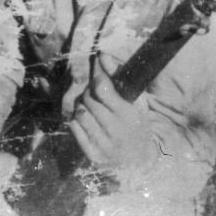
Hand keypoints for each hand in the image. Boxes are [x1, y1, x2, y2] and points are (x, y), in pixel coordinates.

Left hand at [69, 54, 155, 172]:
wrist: (141, 160)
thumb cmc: (137, 123)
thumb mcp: (134, 99)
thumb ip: (117, 75)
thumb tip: (102, 54)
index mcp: (129, 115)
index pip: (101, 88)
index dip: (96, 79)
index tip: (98, 80)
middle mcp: (116, 132)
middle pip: (89, 100)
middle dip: (89, 93)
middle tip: (94, 95)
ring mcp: (104, 146)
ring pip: (80, 113)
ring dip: (82, 106)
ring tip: (91, 108)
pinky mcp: (93, 156)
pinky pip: (75, 129)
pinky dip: (77, 121)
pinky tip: (88, 121)